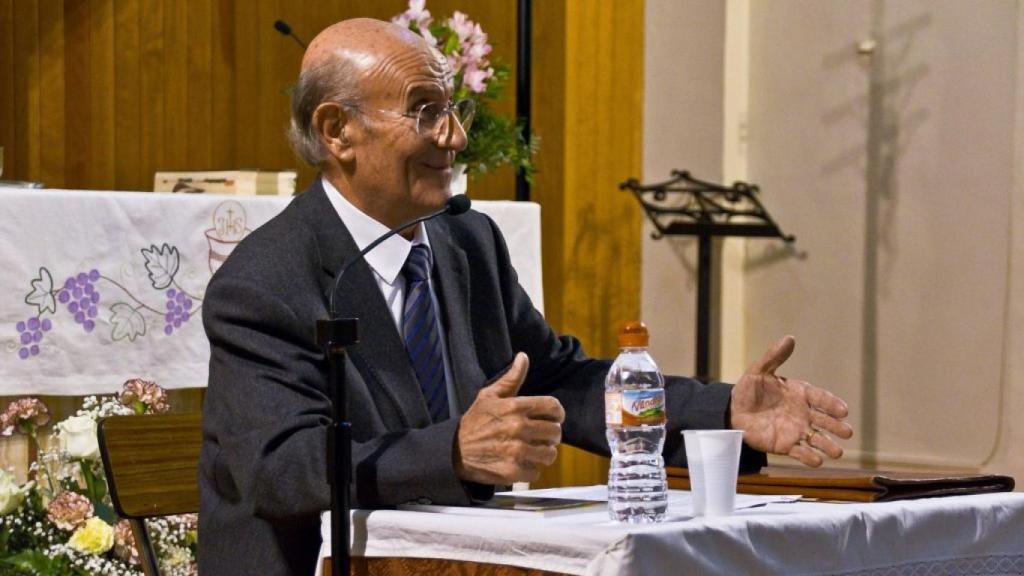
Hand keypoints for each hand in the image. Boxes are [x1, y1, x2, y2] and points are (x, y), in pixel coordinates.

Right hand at [454, 352, 564, 483]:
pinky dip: (530, 469)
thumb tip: (524, 356)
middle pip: (555, 432)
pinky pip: (536, 472)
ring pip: (549, 454)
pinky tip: (521, 463)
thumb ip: (511, 378)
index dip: (557, 413)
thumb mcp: (489, 395)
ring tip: (534, 451)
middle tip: (542, 436)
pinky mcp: (512, 471)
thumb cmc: (474, 421)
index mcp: (515, 407)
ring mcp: (516, 451)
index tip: (553, 418)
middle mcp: (518, 428)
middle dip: (551, 434)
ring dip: (544, 453)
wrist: (453, 451)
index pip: (553, 407)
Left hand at [730, 335, 853, 466]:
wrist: (733, 411)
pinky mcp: (786, 445)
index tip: (843, 410)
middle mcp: (803, 413)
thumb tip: (790, 338)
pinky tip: (817, 461)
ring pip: (818, 439)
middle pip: (825, 420)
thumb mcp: (759, 371)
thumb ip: (774, 357)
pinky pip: (801, 452)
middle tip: (847, 432)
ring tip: (838, 452)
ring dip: (828, 445)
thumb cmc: (748, 389)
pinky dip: (810, 457)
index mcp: (800, 393)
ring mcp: (796, 430)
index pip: (821, 398)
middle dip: (837, 426)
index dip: (832, 404)